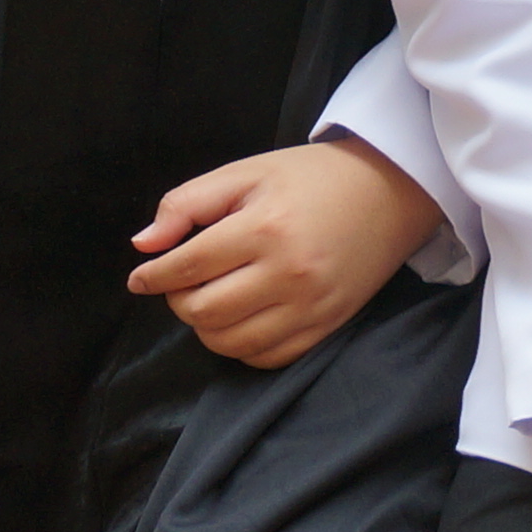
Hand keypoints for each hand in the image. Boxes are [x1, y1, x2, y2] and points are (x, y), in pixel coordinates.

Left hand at [128, 138, 442, 366]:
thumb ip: (188, 203)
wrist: (390, 192)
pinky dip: (241, 346)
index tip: (141, 277)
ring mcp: (311, 306)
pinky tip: (240, 320)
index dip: (153, 275)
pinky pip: (267, 358)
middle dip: (178, 299)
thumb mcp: (247, 173)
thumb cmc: (311, 177)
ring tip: (210, 299)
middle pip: (203, 311)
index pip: (187, 266)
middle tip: (182, 282)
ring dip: (205, 326)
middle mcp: (288, 273)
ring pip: (230, 342)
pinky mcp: (327, 326)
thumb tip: (144, 245)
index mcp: (265, 227)